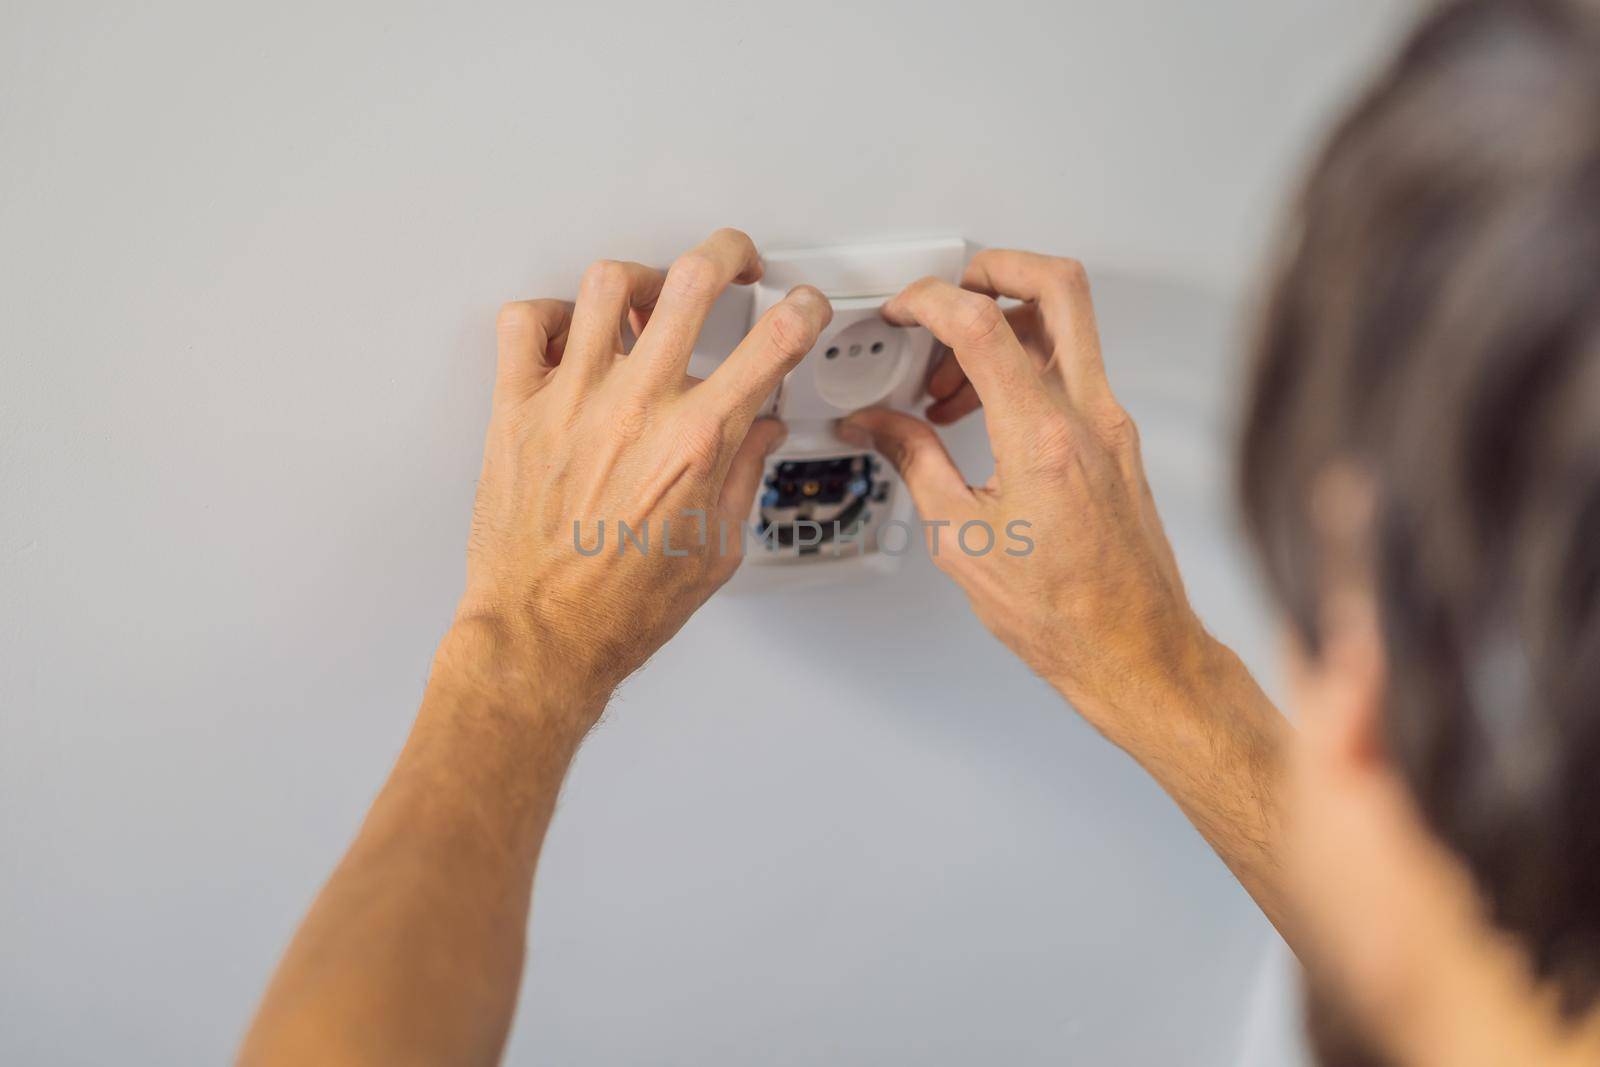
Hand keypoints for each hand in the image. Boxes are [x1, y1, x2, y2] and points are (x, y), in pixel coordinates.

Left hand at [452, 228, 831, 723]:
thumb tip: (761, 430)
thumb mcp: (718, 551)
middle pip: (693, 281)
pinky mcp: (516, 408)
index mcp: (696, 443)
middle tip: (732, 264)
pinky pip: (526, 321)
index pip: (773, 343)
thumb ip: (744, 475)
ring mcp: (572, 401)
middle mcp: (636, 409)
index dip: (802, 311)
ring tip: (650, 300)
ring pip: (609, 284)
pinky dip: (552, 314)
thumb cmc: (620, 608)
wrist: (543, 637)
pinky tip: (572, 337)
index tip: (802, 308)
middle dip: (727, 254)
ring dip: (642, 280)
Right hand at [839, 250, 1207, 742]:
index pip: (983, 323)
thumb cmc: (1065, 617)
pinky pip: (1071, 371)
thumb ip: (915, 464)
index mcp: (1044, 439)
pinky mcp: (1117, 442)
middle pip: (1057, 286)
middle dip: (993, 269)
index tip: (900, 311)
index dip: (930, 301)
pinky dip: (1023, 367)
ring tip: (947, 384)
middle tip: (945, 296)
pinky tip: (982, 413)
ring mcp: (1112, 425)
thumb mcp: (961, 540)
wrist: (1135, 653)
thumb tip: (877, 424)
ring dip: (1001, 328)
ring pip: (1065, 325)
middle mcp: (1090, 418)